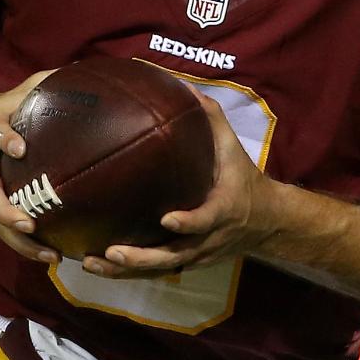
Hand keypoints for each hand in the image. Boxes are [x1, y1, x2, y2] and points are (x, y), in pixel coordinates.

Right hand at [0, 69, 59, 266]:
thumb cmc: (7, 109)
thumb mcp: (24, 90)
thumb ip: (52, 83)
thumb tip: (96, 74)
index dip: (3, 140)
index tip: (20, 148)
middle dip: (5, 210)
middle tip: (29, 224)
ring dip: (16, 239)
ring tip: (48, 254)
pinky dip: (22, 246)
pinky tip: (50, 256)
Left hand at [81, 92, 283, 278]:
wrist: (267, 221)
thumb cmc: (244, 178)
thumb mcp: (234, 147)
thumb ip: (209, 119)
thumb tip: (182, 87)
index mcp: (223, 210)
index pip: (207, 220)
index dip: (189, 223)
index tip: (167, 219)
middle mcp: (208, 239)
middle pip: (174, 256)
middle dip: (142, 258)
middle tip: (111, 251)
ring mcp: (197, 255)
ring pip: (160, 269)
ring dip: (126, 270)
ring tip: (93, 263)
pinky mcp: (187, 263)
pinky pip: (156, 272)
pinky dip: (128, 273)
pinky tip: (97, 266)